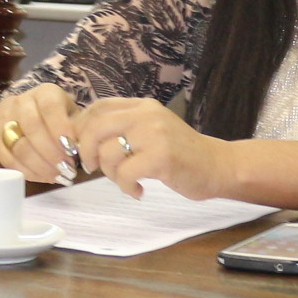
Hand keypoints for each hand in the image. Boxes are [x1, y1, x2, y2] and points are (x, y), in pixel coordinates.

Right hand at [0, 83, 81, 185]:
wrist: (24, 113)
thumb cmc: (56, 117)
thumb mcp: (70, 115)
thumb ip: (77, 129)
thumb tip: (81, 152)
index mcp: (44, 93)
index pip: (50, 107)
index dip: (61, 129)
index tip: (72, 149)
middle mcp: (21, 102)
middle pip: (32, 128)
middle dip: (51, 152)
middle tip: (67, 169)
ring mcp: (3, 119)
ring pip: (19, 146)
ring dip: (40, 166)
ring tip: (56, 176)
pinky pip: (8, 159)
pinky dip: (27, 172)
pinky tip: (42, 177)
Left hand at [74, 97, 235, 199]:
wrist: (218, 166)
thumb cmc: (180, 153)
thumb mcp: (150, 130)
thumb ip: (122, 128)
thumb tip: (79, 138)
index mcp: (142, 106)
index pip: (98, 108)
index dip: (81, 128)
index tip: (81, 147)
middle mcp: (147, 115)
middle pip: (95, 128)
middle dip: (86, 151)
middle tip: (92, 167)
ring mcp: (155, 134)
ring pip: (108, 153)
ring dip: (110, 174)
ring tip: (126, 181)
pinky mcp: (162, 157)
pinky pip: (125, 174)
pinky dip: (126, 187)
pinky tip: (138, 191)